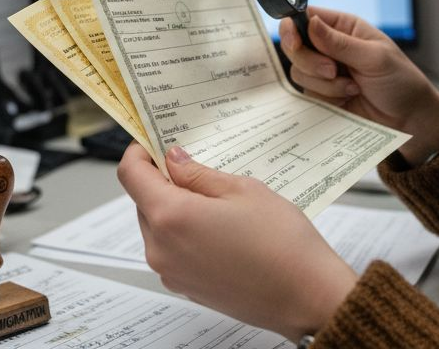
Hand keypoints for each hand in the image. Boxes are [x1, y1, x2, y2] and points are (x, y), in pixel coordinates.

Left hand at [116, 141, 357, 341]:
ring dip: (175, 208)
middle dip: (162, 180)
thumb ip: (198, 174)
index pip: (131, 175)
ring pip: (158, 227)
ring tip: (217, 200)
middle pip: (143, 201)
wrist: (307, 297)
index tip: (155, 141)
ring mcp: (171, 273)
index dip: (139, 152)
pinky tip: (221, 228)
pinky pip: (173, 250)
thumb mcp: (242, 190)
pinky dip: (185, 233)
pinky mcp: (186, 287)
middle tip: (195, 165)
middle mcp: (161, 249)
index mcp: (170, 217)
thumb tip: (173, 160)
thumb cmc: (282, 243)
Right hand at [281, 6, 438, 163]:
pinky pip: (307, 94)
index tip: (294, 42)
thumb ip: (340, 43)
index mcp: (343, 27)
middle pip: (294, 46)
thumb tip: (310, 23)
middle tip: (333, 70)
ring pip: (299, 72)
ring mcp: (324, 72)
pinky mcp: (323, 95)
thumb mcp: (374, 58)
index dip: (292, 27)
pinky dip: (327, 98)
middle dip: (311, 61)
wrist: (409, 119)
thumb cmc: (400, 81)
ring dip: (324, 84)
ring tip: (353, 88)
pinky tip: (349, 98)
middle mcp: (329, 47)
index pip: (305, 17)